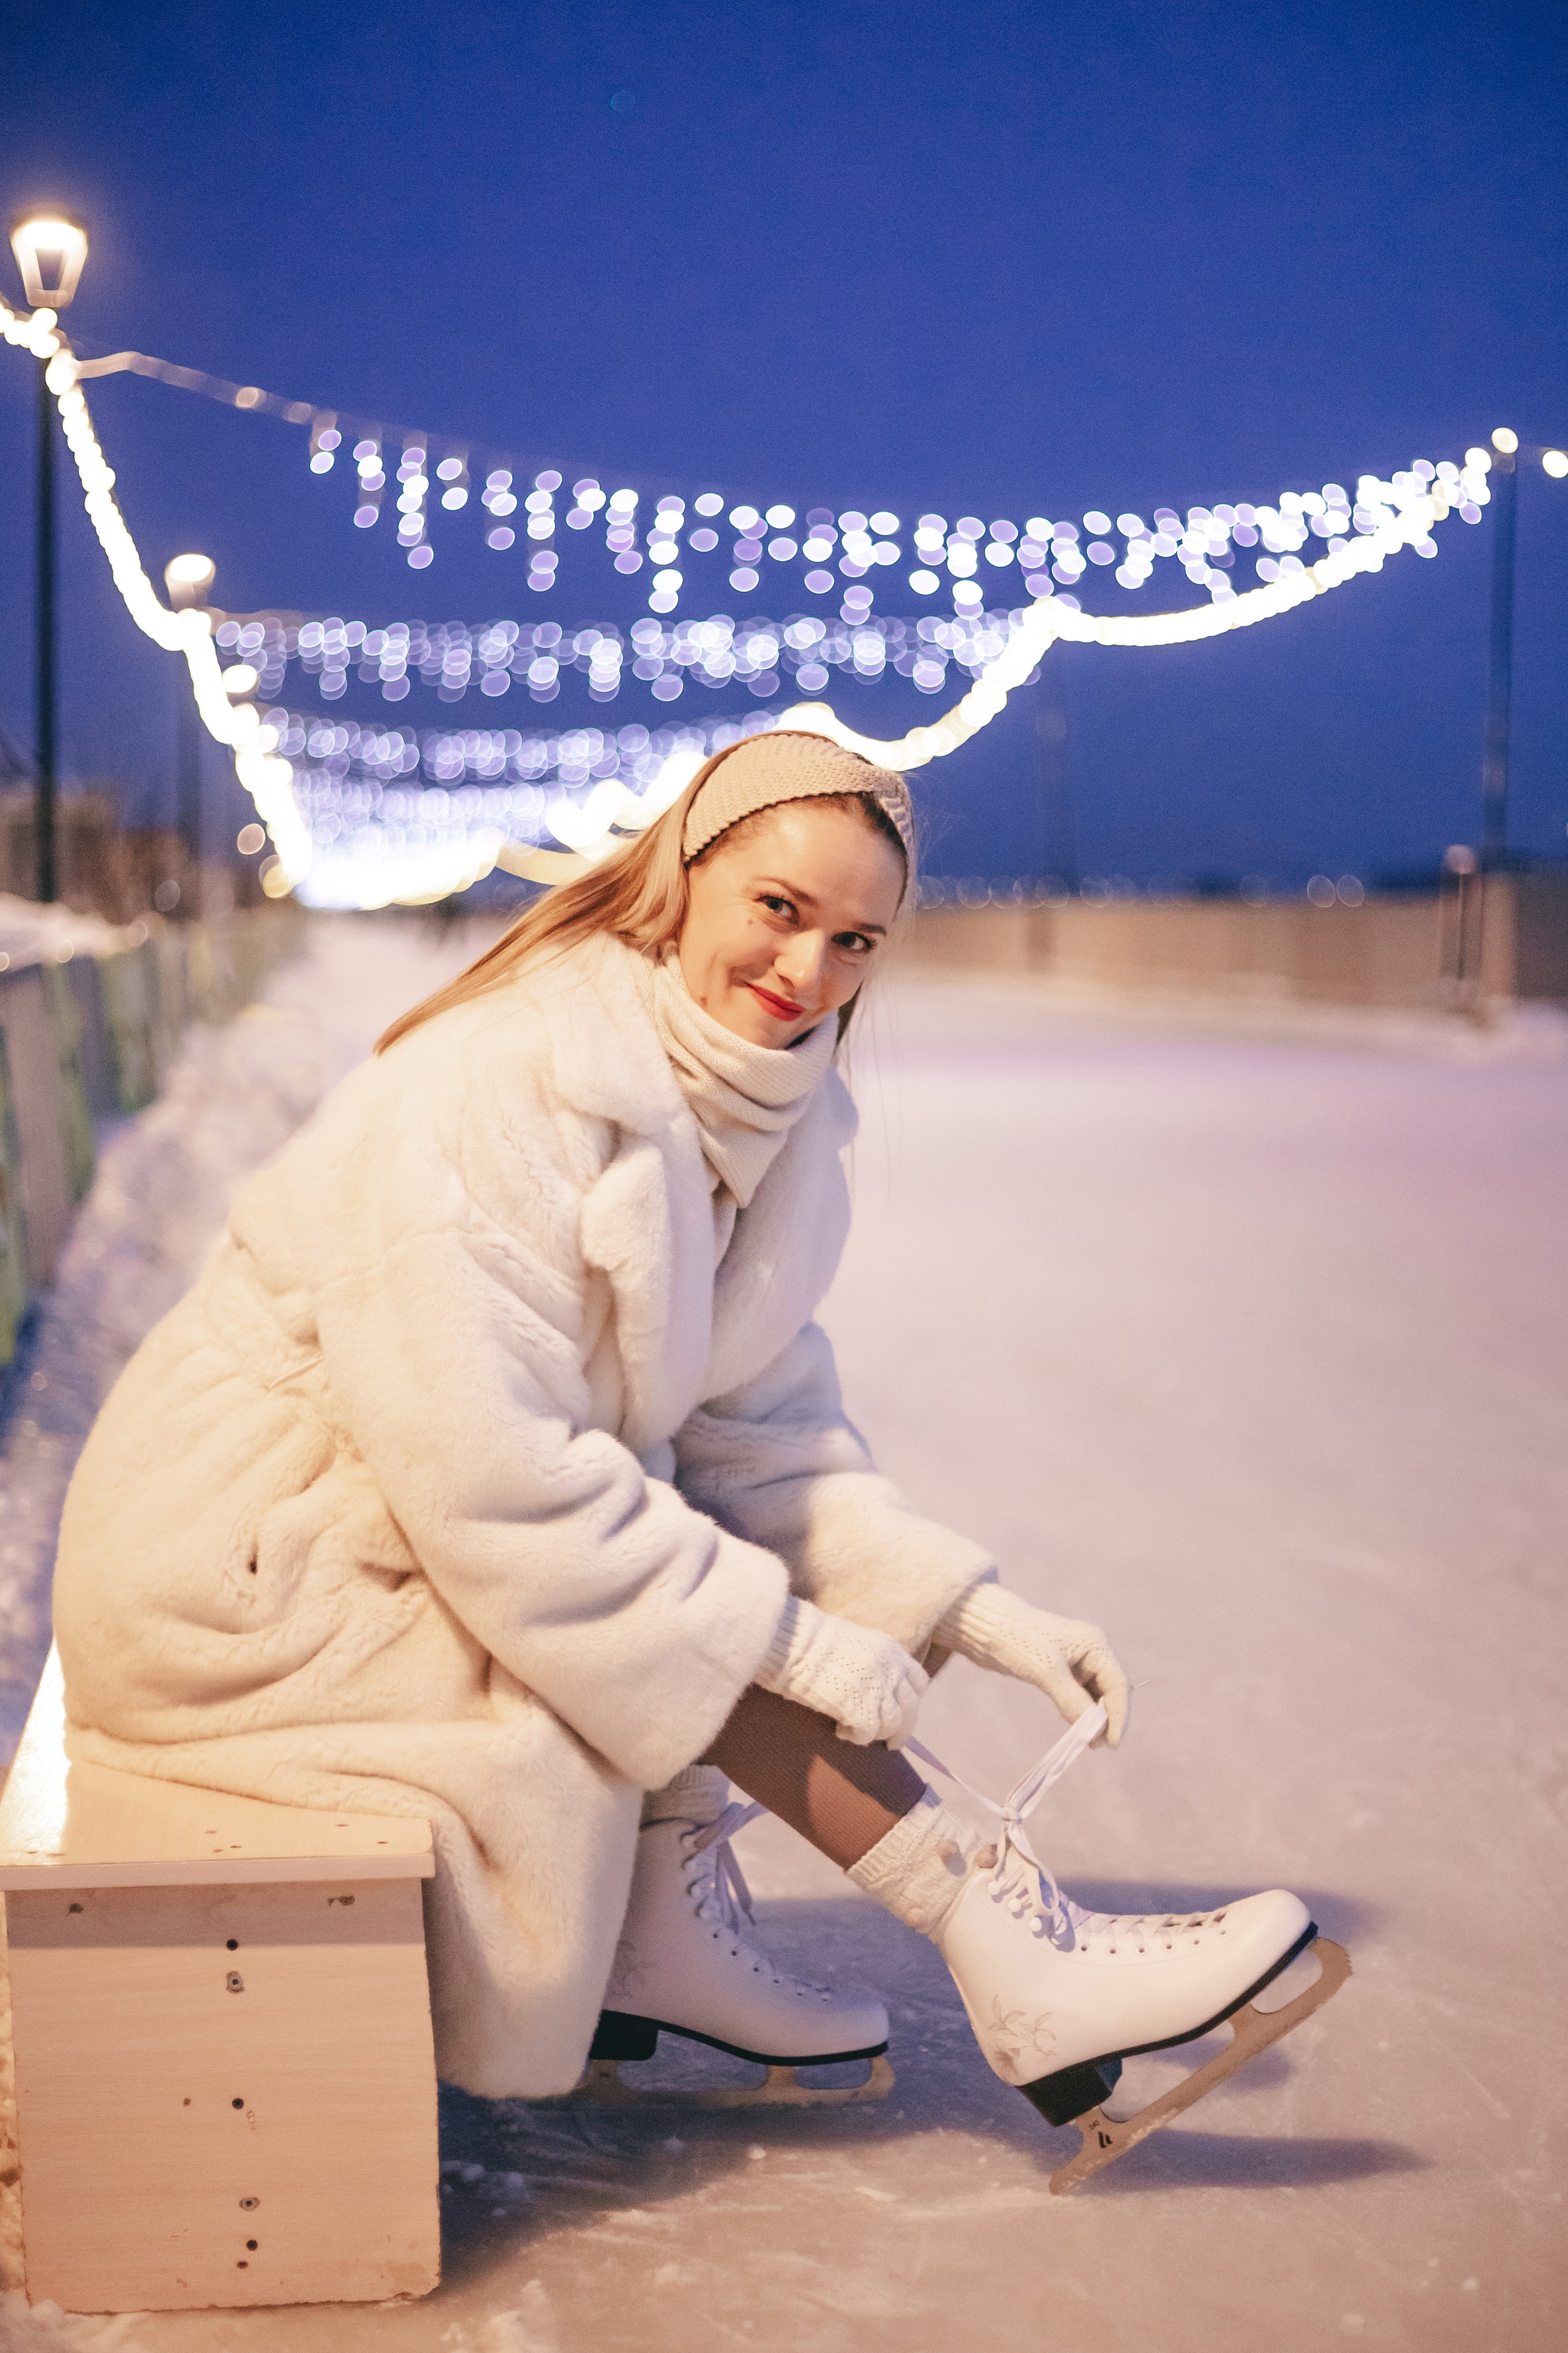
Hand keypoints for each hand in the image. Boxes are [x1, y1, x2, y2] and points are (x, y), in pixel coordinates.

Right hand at [756, 1595, 928, 1747]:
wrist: (793, 1642)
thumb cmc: (810, 1640)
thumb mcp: (853, 1643)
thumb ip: (871, 1663)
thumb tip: (872, 1686)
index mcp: (890, 1649)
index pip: (918, 1680)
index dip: (911, 1700)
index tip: (902, 1711)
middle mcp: (891, 1669)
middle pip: (910, 1708)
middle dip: (902, 1729)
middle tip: (892, 1743)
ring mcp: (879, 1689)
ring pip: (892, 1724)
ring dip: (877, 1734)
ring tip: (856, 1734)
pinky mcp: (862, 1709)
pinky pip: (869, 1734)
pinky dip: (857, 1738)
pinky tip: (840, 1731)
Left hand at [934, 1583, 1129, 1746]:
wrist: (986, 1626)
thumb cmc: (1019, 1642)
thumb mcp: (1048, 1672)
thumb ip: (1073, 1700)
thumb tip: (1094, 1730)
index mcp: (1094, 1645)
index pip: (1117, 1684)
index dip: (1118, 1715)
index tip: (1112, 1743)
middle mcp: (1089, 1652)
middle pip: (1108, 1690)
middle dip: (1105, 1718)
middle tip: (1098, 1746)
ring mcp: (1075, 1661)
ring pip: (1092, 1695)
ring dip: (1092, 1717)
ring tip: (1087, 1742)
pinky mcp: (1059, 1670)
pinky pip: (1076, 1694)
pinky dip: (1077, 1710)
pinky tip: (1073, 1726)